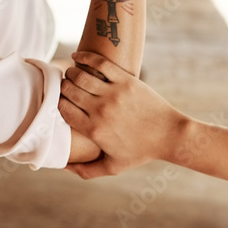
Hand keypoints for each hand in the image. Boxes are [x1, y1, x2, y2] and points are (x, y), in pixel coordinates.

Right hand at [59, 51, 185, 177]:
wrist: (170, 135)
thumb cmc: (141, 152)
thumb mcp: (113, 167)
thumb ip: (86, 171)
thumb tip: (62, 166)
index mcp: (94, 130)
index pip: (63, 109)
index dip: (57, 103)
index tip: (60, 102)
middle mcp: (101, 111)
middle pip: (68, 91)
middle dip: (62, 87)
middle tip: (65, 87)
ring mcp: (114, 94)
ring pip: (80, 76)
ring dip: (71, 73)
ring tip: (72, 75)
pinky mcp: (127, 80)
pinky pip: (99, 63)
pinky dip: (85, 57)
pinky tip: (77, 56)